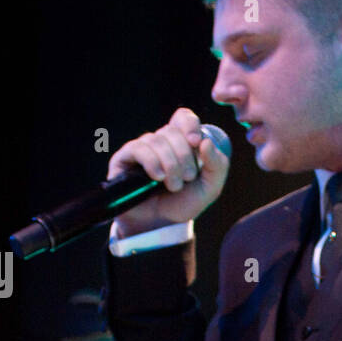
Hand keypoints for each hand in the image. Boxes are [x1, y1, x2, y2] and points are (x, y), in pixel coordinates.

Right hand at [106, 107, 229, 236]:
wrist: (160, 223)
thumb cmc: (183, 203)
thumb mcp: (209, 188)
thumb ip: (217, 165)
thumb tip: (205, 142)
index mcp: (182, 142)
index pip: (183, 117)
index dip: (189, 125)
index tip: (195, 142)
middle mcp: (161, 141)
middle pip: (172, 131)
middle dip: (184, 156)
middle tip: (188, 178)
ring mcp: (142, 148)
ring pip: (157, 140)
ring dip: (170, 164)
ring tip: (173, 185)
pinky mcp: (124, 158)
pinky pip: (138, 148)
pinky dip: (152, 162)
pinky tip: (157, 177)